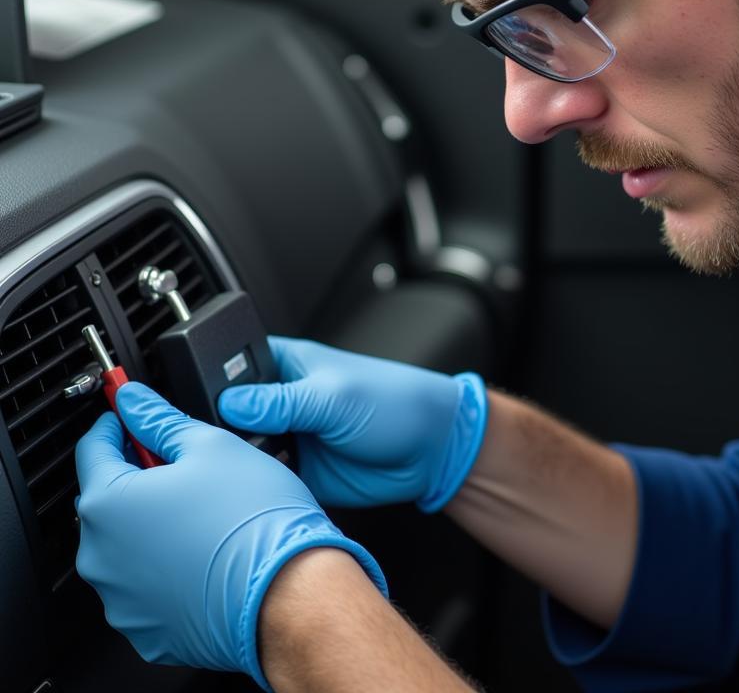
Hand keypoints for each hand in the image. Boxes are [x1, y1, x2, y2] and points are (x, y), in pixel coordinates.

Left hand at [75, 382, 386, 689]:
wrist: (289, 591)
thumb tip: (135, 402)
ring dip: (153, 522)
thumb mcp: (211, 446)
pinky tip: (204, 549)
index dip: (116, 423)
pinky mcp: (147, 628)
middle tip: (185, 463)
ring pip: (126, 544)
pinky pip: (145, 584)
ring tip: (205, 510)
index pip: (93, 448)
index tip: (130, 414)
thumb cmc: (255, 520)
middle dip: (140, 475)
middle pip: (109, 498)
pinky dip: (166, 564)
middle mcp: (101, 558)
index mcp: (110, 505)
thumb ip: (161, 419)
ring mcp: (121, 599)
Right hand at [218, 337, 487, 511]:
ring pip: (240, 452)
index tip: (190, 403)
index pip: (230, 366)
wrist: (431, 449)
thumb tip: (231, 404)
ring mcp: (287, 437)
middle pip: (226, 415)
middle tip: (220, 443)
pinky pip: (262, 482)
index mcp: (285, 365)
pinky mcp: (296, 473)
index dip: (207, 382)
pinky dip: (256, 487)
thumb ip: (281, 401)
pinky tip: (254, 489)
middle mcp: (279, 401)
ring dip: (238, 461)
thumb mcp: (335, 396)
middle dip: (220, 431)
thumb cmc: (394, 401)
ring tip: (238, 467)